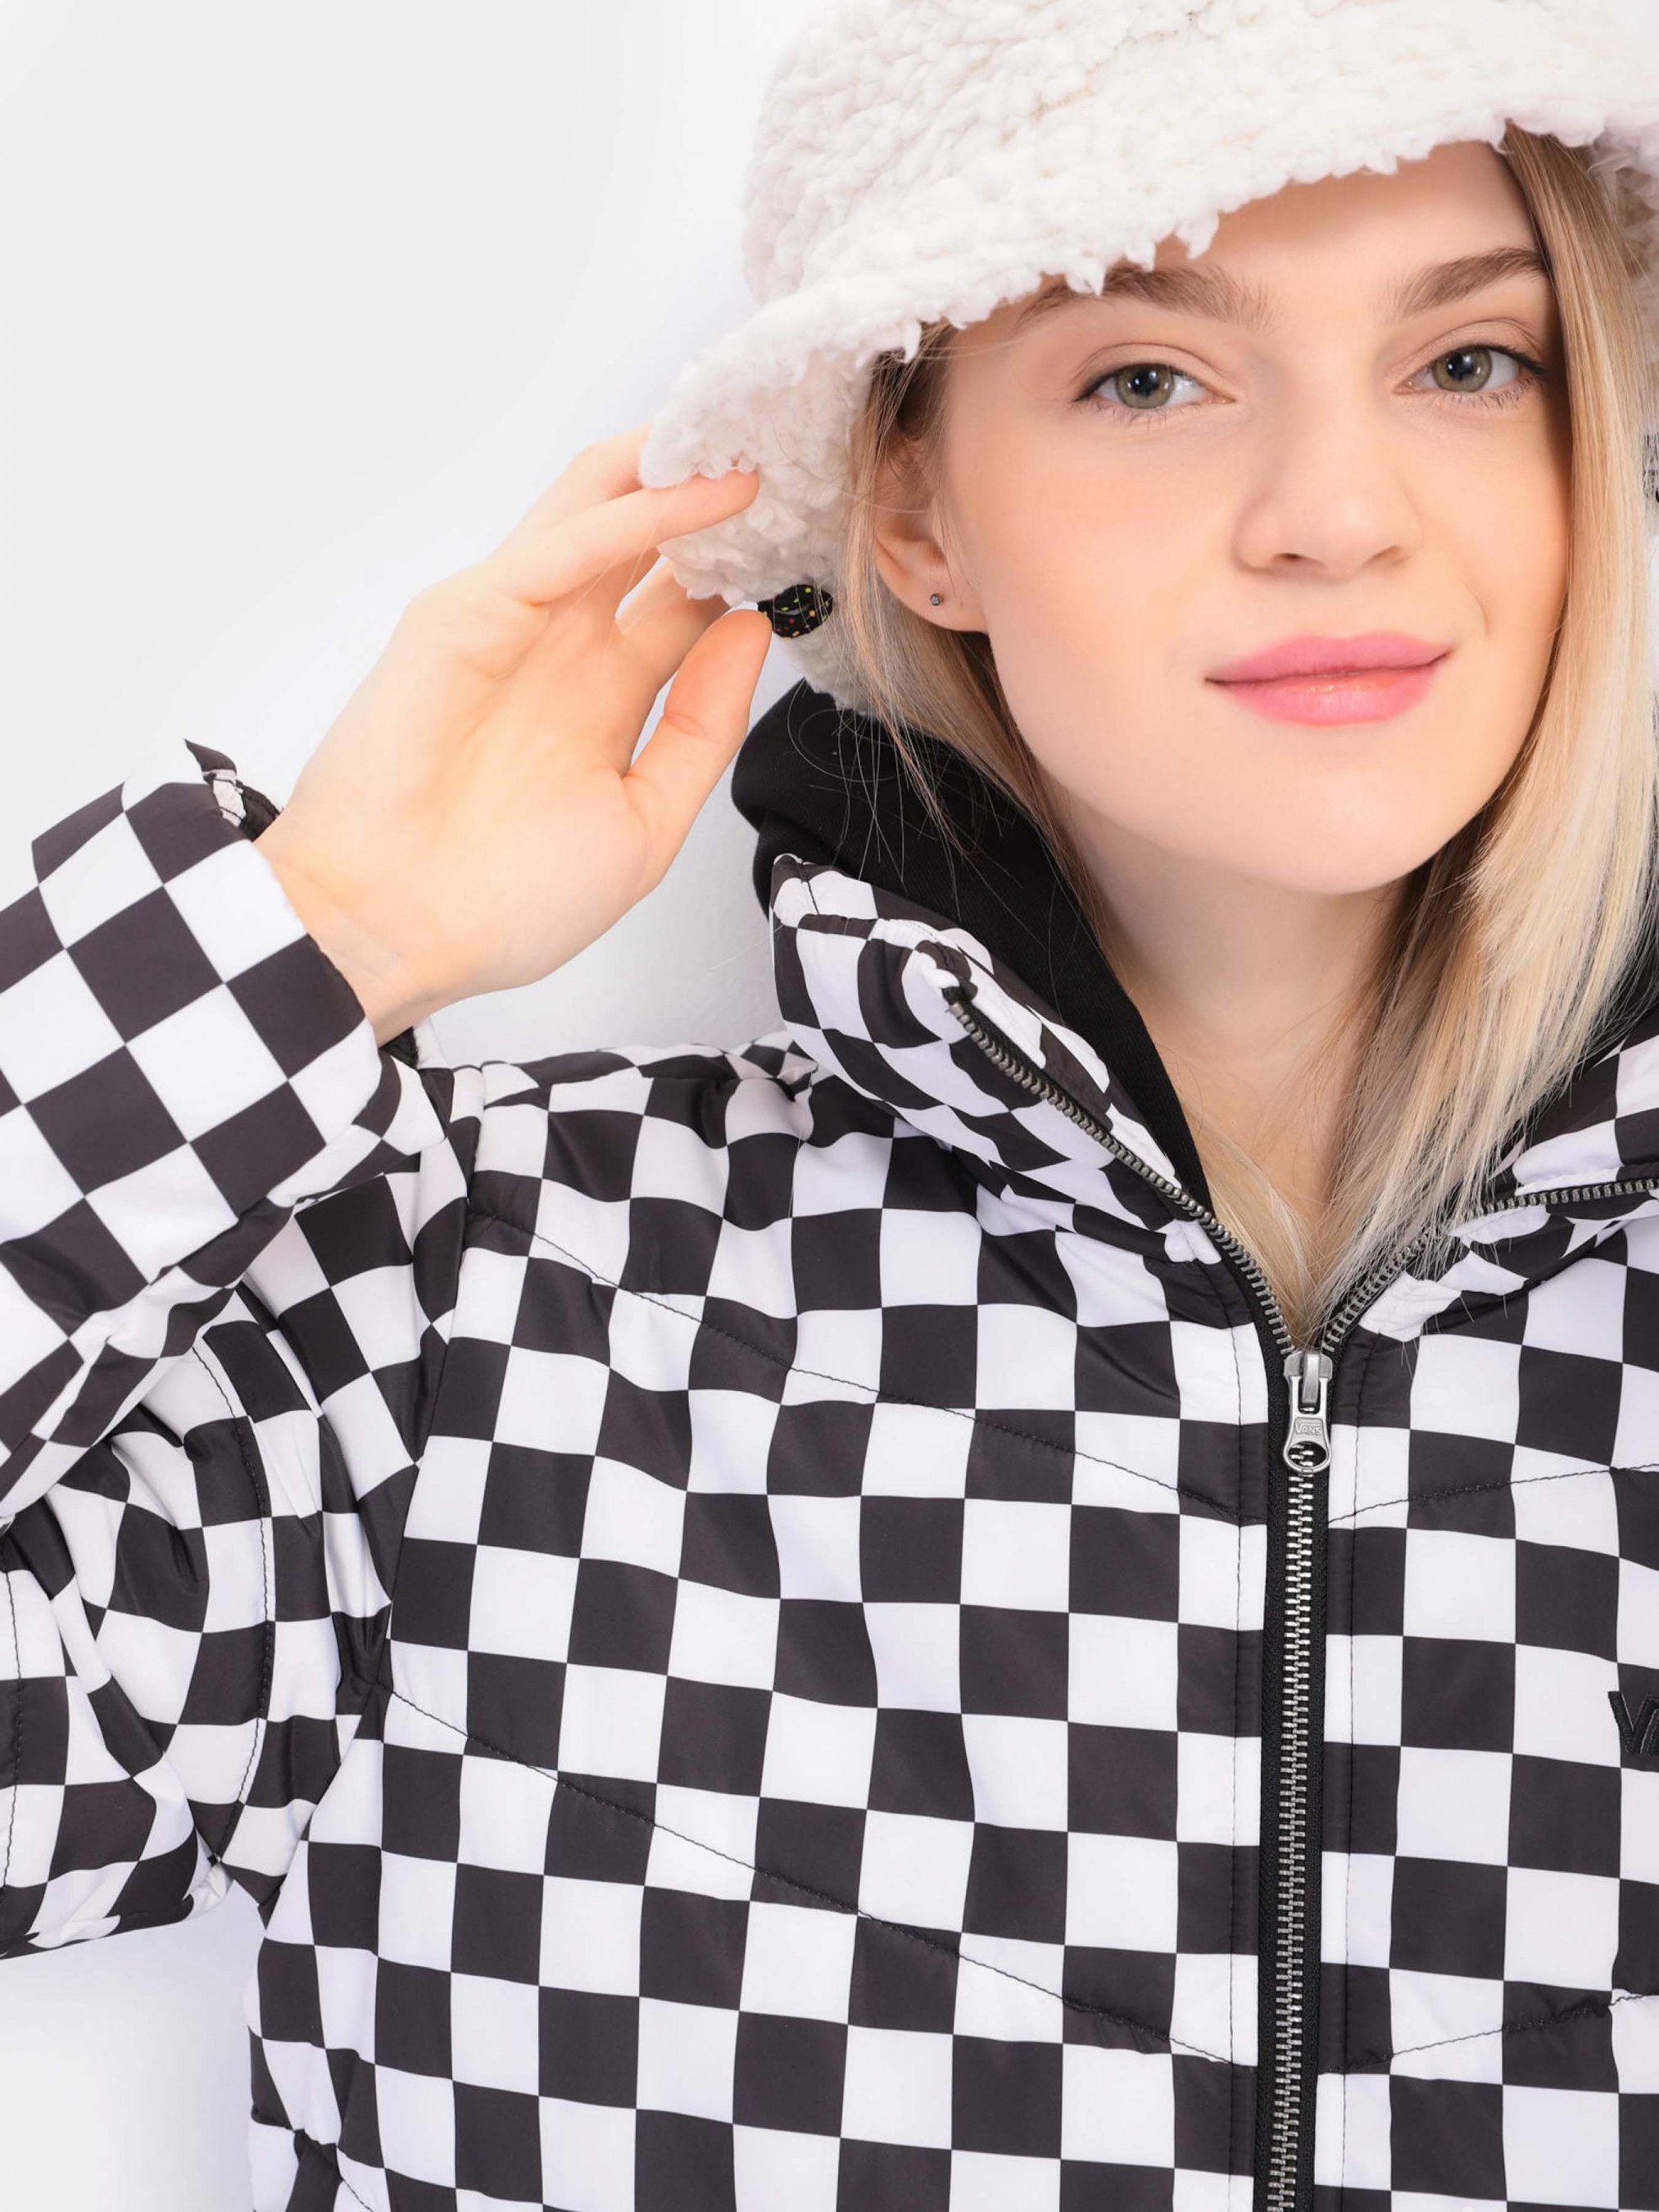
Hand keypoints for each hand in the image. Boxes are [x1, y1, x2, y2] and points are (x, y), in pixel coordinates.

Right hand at [253, 421, 772, 1042]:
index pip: (687, 604)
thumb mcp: (645, 823)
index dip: (749, 565)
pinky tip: (702, 493)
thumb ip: (703, 727)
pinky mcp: (465, 613)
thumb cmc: (504, 902)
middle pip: (647, 541)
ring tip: (758, 432)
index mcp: (602, 699)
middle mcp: (562, 649)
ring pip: (598, 511)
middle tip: (799, 451)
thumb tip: (754, 630)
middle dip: (718, 495)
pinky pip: (558, 548)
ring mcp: (511, 622)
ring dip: (676, 470)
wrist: (394, 935)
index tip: (819, 529)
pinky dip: (632, 514)